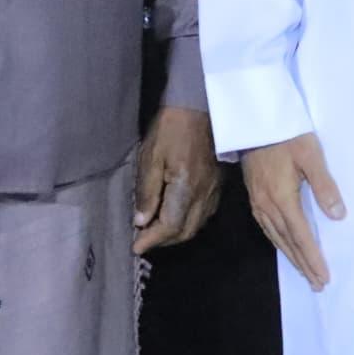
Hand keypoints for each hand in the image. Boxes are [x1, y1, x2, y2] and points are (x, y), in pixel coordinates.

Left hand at [133, 107, 223, 253]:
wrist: (199, 107)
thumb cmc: (170, 129)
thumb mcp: (150, 157)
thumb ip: (147, 192)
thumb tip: (141, 222)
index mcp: (185, 188)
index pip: (170, 226)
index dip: (152, 240)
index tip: (136, 247)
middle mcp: (203, 194)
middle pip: (185, 231)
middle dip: (163, 241)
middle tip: (143, 241)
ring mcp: (213, 191)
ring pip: (196, 225)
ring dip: (176, 234)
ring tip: (156, 231)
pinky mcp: (217, 185)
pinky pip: (204, 214)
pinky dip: (188, 222)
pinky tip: (176, 216)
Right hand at [245, 132, 343, 290]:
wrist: (255, 121)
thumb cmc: (287, 135)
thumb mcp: (311, 155)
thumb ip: (324, 185)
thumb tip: (338, 216)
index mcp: (282, 198)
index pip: (301, 236)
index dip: (313, 258)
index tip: (324, 276)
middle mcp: (268, 206)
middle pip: (288, 242)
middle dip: (304, 264)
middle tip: (317, 283)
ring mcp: (258, 202)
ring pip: (276, 238)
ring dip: (292, 257)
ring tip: (305, 273)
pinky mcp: (254, 196)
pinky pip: (267, 228)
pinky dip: (279, 243)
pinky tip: (284, 246)